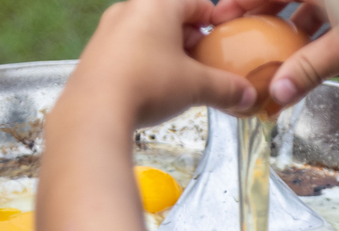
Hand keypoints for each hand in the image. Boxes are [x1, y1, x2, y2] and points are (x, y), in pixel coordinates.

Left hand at [67, 0, 256, 128]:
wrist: (94, 112)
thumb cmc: (145, 85)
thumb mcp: (195, 86)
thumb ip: (225, 88)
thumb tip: (245, 95)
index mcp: (157, 4)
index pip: (196, 3)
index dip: (215, 21)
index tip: (225, 35)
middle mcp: (129, 10)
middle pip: (170, 19)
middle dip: (190, 42)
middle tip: (205, 64)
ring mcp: (107, 31)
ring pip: (146, 36)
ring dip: (166, 55)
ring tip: (180, 81)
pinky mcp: (93, 54)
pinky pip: (126, 52)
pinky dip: (144, 65)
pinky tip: (152, 90)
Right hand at [213, 0, 338, 107]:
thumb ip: (312, 67)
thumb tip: (279, 93)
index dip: (238, 1)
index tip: (221, 19)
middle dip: (258, 15)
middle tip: (239, 36)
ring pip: (302, 4)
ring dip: (286, 26)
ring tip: (268, 51)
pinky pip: (323, 13)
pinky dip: (310, 31)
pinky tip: (303, 54)